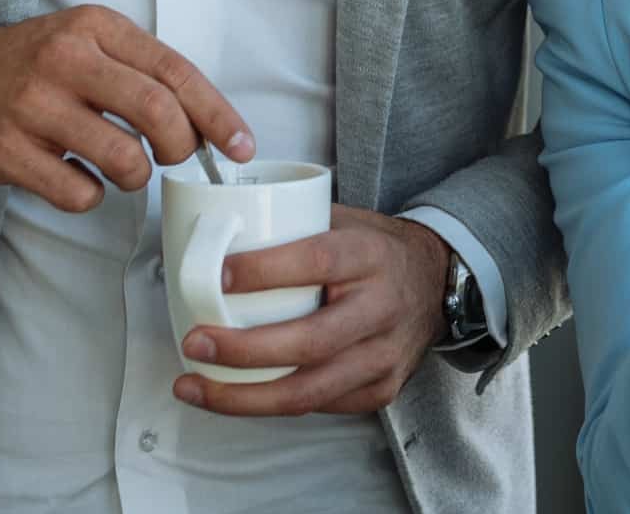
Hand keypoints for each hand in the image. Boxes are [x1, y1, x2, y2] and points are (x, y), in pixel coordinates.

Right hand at [0, 5, 252, 211]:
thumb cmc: (30, 66)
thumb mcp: (84, 42)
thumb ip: (139, 70)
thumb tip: (205, 121)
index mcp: (95, 27)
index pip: (175, 70)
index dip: (216, 113)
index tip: (241, 145)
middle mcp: (64, 59)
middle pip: (156, 111)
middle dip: (181, 146)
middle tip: (175, 158)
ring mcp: (31, 106)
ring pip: (122, 158)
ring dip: (136, 176)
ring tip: (123, 169)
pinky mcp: (5, 150)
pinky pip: (76, 192)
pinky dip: (89, 196)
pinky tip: (76, 179)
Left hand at [172, 208, 452, 414]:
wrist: (435, 282)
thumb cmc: (376, 252)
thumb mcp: (345, 222)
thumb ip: (293, 226)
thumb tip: (217, 235)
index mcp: (370, 256)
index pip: (317, 262)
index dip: (264, 271)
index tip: (217, 277)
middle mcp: (382, 308)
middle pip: (309, 341)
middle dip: (242, 350)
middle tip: (194, 344)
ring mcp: (384, 356)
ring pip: (308, 391)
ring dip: (243, 396)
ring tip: (195, 387)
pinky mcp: (380, 390)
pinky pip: (317, 406)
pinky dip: (268, 404)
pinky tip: (234, 395)